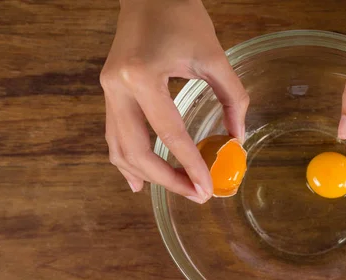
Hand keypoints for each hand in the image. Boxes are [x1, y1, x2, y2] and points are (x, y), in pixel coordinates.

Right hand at [100, 0, 248, 202]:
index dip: (190, 165)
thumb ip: (232, 98)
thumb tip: (237, 138)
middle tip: (196, 195)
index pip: (170, 134)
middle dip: (168, 179)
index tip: (207, 189)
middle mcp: (118, 87)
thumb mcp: (214, 56)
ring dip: (147, 174)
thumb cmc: (182, 17)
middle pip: (137, 150)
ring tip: (177, 189)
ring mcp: (107, 91)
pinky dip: (127, 160)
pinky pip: (114, 136)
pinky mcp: (109, 93)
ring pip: (120, 148)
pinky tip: (139, 181)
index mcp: (142, 76)